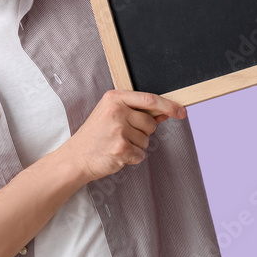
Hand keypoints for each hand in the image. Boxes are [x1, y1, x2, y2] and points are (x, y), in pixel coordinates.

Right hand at [59, 89, 185, 182]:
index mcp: (114, 98)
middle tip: (121, 135)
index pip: (149, 99)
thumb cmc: (95, 135)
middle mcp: (117, 112)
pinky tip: (116, 154)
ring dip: (136, 146)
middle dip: (143, 133)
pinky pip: (141, 154)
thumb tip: (165, 113)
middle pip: (150, 123)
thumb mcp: (111, 114)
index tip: (181, 112)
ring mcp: (119, 131)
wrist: (75, 158)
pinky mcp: (121, 149)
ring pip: (146, 140)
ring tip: (116, 144)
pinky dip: (132, 158)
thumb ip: (136, 111)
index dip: (169, 106)